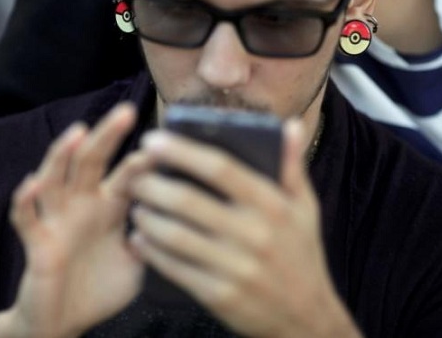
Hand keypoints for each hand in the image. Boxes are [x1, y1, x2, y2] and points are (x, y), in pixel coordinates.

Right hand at [0, 104, 147, 337]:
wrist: (66, 322)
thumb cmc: (101, 287)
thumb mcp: (137, 261)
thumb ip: (153, 237)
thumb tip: (177, 214)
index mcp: (109, 207)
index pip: (127, 174)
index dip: (144, 159)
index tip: (167, 144)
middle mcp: (83, 206)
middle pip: (91, 162)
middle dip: (107, 136)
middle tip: (126, 111)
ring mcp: (58, 221)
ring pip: (56, 179)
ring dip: (63, 155)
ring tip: (79, 133)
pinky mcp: (37, 243)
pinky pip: (27, 218)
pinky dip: (25, 201)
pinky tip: (31, 183)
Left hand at [130, 119, 361, 337]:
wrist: (306, 317)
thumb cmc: (301, 254)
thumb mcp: (306, 208)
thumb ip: (293, 166)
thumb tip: (288, 125)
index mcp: (273, 205)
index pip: (220, 168)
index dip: (182, 151)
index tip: (152, 140)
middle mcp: (254, 234)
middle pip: (188, 200)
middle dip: (152, 184)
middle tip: (135, 176)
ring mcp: (236, 267)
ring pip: (175, 235)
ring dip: (147, 217)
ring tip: (135, 205)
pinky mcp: (220, 295)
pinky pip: (175, 268)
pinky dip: (151, 251)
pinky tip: (140, 239)